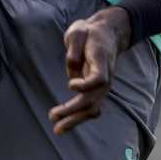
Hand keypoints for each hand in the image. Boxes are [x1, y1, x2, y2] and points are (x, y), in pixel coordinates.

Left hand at [48, 6, 131, 134]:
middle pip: (93, 99)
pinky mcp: (96, 90)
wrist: (107, 35)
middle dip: (73, 110)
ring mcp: (102, 86)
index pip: (99, 78)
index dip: (86, 85)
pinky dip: (77, 117)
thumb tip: (72, 65)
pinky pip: (89, 108)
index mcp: (101, 60)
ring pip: (92, 108)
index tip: (71, 85)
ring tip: (57, 129)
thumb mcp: (78, 31)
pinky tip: (63, 123)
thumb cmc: (89, 33)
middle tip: (53, 116)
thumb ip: (74, 46)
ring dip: (75, 119)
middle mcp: (105, 76)